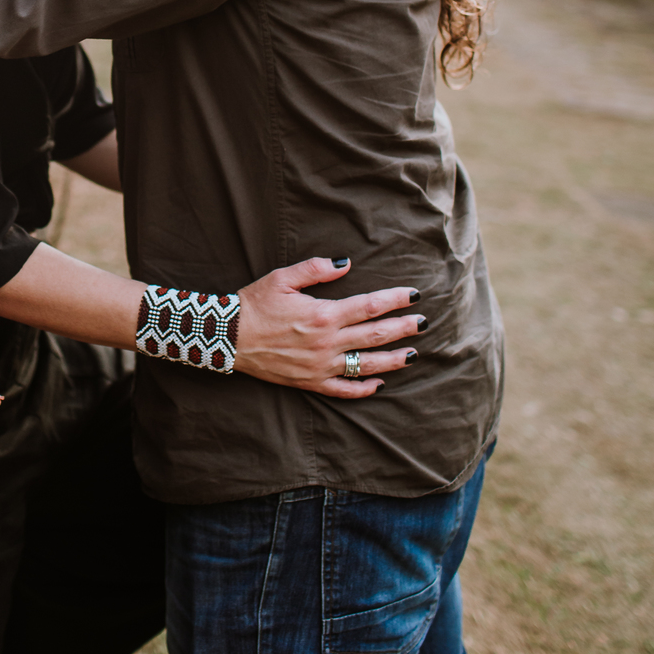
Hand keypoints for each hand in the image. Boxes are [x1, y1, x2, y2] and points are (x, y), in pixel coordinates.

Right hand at [235, 257, 421, 398]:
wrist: (229, 337)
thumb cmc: (255, 303)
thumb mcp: (283, 278)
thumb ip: (316, 269)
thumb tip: (345, 263)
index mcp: (323, 314)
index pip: (370, 306)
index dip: (395, 300)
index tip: (415, 295)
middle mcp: (327, 343)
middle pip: (375, 336)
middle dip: (403, 328)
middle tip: (424, 323)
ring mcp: (320, 366)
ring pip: (366, 365)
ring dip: (393, 359)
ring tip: (413, 353)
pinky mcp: (310, 382)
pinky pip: (344, 390)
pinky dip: (364, 389)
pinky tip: (380, 384)